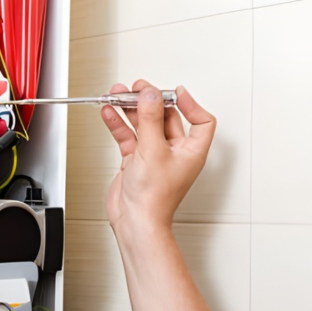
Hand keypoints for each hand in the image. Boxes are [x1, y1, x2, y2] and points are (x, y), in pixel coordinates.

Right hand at [101, 81, 215, 235]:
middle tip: (137, 89)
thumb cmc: (154, 198)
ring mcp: (154, 155)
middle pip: (167, 117)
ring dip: (131, 109)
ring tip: (118, 95)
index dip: (191, 104)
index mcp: (192, 151)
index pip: (201, 121)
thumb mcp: (154, 149)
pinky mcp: (136, 160)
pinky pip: (128, 136)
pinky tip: (110, 113)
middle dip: (151, 101)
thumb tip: (150, 95)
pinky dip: (119, 124)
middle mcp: (175, 152)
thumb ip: (151, 118)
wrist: (135, 221)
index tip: (174, 93)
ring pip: (144, 124)